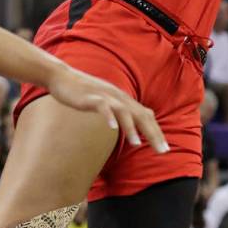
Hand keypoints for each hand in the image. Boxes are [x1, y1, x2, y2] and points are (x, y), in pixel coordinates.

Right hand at [47, 63, 168, 153]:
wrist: (63, 77)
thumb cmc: (84, 93)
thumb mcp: (106, 102)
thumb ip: (118, 111)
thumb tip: (128, 125)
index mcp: (123, 100)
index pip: (146, 116)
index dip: (156, 132)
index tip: (164, 149)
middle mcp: (119, 97)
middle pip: (141, 115)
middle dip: (153, 133)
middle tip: (163, 150)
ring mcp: (106, 96)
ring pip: (124, 111)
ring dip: (131, 128)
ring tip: (137, 143)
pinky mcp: (91, 97)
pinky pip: (103, 106)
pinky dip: (109, 117)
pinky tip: (112, 128)